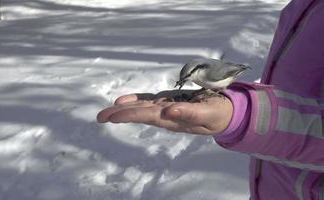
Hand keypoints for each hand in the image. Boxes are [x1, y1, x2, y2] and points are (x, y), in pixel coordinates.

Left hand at [97, 90, 232, 134]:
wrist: (223, 114)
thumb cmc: (217, 114)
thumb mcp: (207, 113)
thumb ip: (189, 113)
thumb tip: (169, 111)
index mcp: (173, 119)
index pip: (148, 116)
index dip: (130, 115)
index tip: (113, 116)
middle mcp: (166, 115)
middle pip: (139, 113)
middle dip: (120, 115)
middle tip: (100, 117)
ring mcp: (166, 108)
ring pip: (142, 107)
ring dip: (124, 109)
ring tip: (107, 112)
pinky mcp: (168, 101)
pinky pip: (149, 101)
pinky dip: (136, 100)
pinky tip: (124, 101)